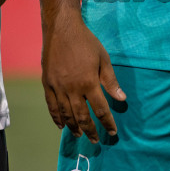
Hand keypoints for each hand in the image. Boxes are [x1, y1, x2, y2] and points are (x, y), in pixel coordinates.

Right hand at [42, 16, 125, 143]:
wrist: (62, 29)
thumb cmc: (86, 42)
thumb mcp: (104, 59)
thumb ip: (111, 81)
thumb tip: (122, 99)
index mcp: (89, 82)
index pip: (100, 109)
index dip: (107, 122)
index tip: (112, 132)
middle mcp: (72, 88)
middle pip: (82, 116)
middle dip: (90, 130)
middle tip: (96, 141)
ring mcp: (58, 87)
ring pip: (66, 114)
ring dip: (73, 127)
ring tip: (79, 135)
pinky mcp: (47, 84)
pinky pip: (51, 106)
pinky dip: (56, 118)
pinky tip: (61, 125)